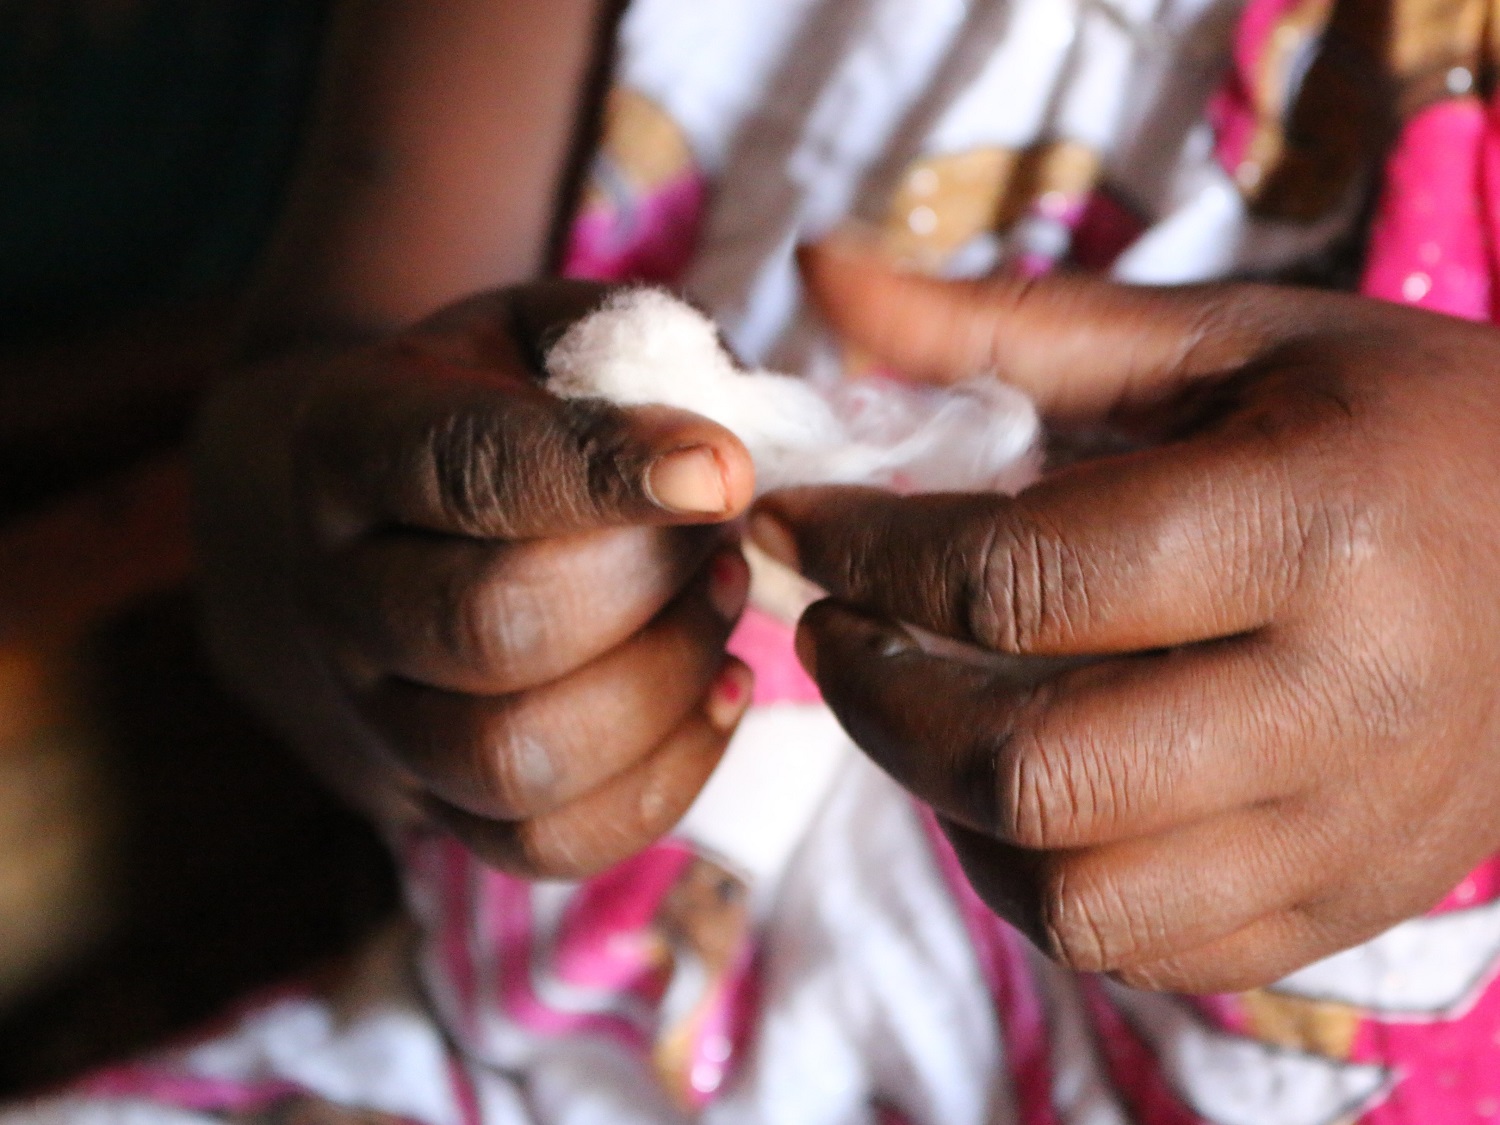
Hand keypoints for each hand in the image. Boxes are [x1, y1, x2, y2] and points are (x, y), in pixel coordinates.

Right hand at [195, 281, 755, 879]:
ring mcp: (379, 716)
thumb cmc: (500, 408)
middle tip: (725, 537)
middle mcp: (339, 595)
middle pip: (491, 628)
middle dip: (649, 585)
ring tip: (721, 604)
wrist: (398, 522)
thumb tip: (733, 435)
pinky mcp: (438, 803)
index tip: (728, 470)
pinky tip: (719, 690)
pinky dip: (666, 780)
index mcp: (352, 445)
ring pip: (515, 758)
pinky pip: (548, 845)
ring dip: (663, 683)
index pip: (467, 469)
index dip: (605, 473)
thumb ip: (634, 344)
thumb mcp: (547, 334)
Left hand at [750, 239, 1499, 991]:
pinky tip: (1021, 791)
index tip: (798, 522)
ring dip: (947, 805)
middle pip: (1030, 767)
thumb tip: (821, 276)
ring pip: (1074, 893)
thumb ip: (1010, 326)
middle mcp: (1348, 698)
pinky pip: (1143, 948)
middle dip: (879, 701)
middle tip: (835, 627)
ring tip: (922, 710)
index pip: (1021, 578)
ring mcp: (1356, 829)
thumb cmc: (1386, 417)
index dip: (866, 553)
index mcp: (1317, 520)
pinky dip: (1037, 879)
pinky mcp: (1348, 903)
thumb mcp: (1218, 341)